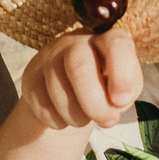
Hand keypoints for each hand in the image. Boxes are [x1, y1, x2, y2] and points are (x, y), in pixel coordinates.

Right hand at [19, 29, 140, 129]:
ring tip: (85, 117)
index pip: (116, 43)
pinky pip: (43, 106)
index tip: (122, 101)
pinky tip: (64, 117)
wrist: (71, 91)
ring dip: (78, 117)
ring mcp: (49, 56)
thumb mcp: (125, 86)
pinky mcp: (31, 76)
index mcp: (104, 38)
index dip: (122, 75)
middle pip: (79, 67)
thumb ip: (127, 90)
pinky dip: (58, 122)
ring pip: (60, 92)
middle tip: (108, 121)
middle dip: (96, 104)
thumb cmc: (106, 85)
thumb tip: (115, 102)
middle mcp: (75, 41)